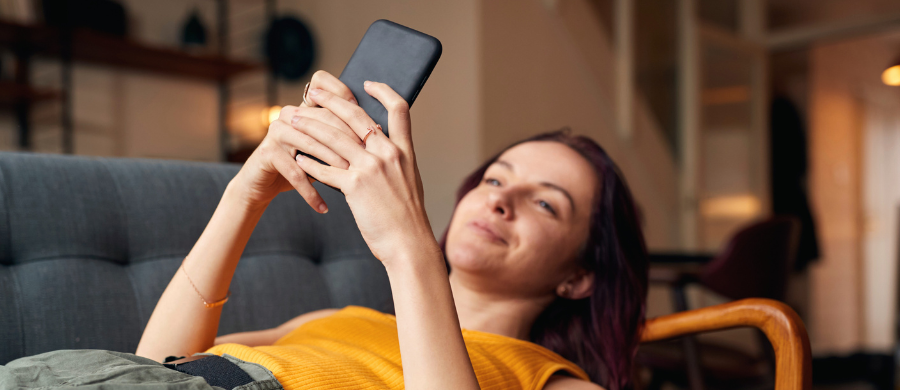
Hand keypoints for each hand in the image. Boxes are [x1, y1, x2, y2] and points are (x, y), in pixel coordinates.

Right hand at [231, 71, 359, 210]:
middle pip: (325, 120)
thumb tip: (379, 132)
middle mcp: (290, 114)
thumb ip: (342, 135)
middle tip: (369, 160)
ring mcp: (277, 131)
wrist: (264, 185)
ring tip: (350, 181)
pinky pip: (295, 172)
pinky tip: (323, 207)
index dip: (347, 98)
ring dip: (333, 165)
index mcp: (306, 107)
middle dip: (349, 141)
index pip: (325, 87)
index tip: (373, 123)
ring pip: (312, 145)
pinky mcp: (267, 152)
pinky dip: (310, 192)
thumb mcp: (323, 148)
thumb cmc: (302, 166)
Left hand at [295, 81, 436, 263]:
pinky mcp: (355, 187)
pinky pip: (325, 169)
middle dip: (331, 100)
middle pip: (356, 115)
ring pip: (334, 138)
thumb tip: (380, 151)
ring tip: (295, 120)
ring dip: (311, 126)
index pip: (399, 109)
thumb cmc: (407, 219)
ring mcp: (372, 169)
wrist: (409, 244)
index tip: (366, 82)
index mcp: (404, 151)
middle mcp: (388, 154)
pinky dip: (309, 162)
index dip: (383, 91)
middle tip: (313, 91)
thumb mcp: (409, 182)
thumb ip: (395, 163)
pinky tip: (298, 158)